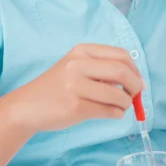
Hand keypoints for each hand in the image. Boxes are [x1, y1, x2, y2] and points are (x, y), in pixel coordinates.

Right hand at [19, 44, 143, 131]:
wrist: (28, 106)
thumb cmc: (57, 87)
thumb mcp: (76, 67)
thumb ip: (102, 68)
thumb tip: (137, 81)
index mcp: (82, 51)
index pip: (121, 55)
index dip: (135, 70)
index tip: (137, 81)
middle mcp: (78, 65)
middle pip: (121, 72)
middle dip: (135, 86)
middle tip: (135, 95)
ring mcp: (76, 86)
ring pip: (117, 95)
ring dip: (126, 103)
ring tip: (121, 106)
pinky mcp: (76, 107)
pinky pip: (108, 111)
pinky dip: (117, 113)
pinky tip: (113, 113)